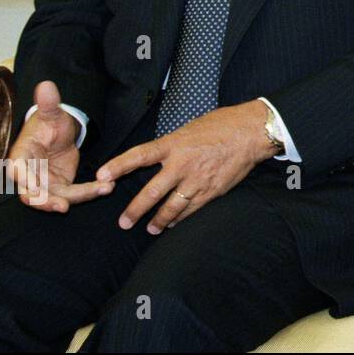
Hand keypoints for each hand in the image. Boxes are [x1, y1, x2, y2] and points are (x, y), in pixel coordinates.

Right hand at [7, 80, 113, 211]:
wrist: (61, 133)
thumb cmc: (50, 123)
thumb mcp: (52, 112)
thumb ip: (48, 103)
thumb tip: (46, 85)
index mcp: (20, 156)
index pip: (17, 171)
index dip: (25, 181)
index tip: (35, 188)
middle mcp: (29, 174)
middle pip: (32, 195)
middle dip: (46, 203)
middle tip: (64, 207)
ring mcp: (45, 183)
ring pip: (57, 198)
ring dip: (78, 198)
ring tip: (103, 189)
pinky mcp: (61, 187)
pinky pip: (74, 194)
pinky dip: (90, 192)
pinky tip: (108, 187)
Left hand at [97, 100, 273, 234]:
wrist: (252, 133)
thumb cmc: (222, 125)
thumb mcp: (190, 128)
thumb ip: (173, 145)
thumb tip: (160, 155)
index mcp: (174, 144)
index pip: (139, 155)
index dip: (119, 165)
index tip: (101, 175)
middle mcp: (182, 164)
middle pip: (152, 192)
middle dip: (135, 210)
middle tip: (124, 222)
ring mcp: (197, 180)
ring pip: (172, 207)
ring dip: (158, 220)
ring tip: (150, 229)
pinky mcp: (212, 191)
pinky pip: (191, 209)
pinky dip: (180, 218)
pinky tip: (173, 223)